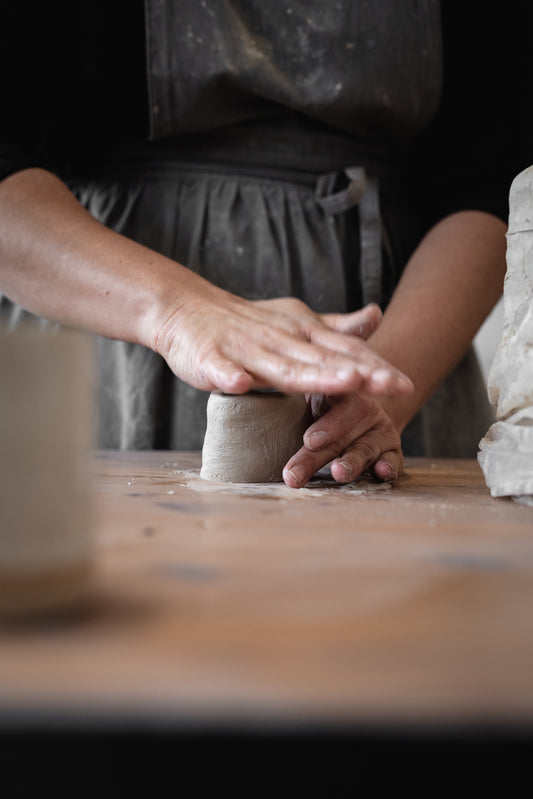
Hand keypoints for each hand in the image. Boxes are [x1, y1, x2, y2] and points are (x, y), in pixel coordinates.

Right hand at [154, 279, 412, 398]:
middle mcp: (278, 340)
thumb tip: (376, 316)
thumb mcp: (295, 322)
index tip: (405, 383)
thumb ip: (334, 327)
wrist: (186, 310)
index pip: (342, 352)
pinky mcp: (209, 359)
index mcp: (299, 333)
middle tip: (392, 385)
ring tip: (344, 382)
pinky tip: (239, 384)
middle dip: (358, 374)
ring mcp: (243, 350)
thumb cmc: (246, 323)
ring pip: (281, 366)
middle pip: (322, 361)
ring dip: (311, 375)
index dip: (374, 367)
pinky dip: (228, 376)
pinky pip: (219, 369)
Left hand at [282, 392, 402, 487]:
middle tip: (298, 473)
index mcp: (337, 389)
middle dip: (319, 456)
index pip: (333, 403)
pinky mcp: (391, 449)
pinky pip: (394, 458)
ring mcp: (379, 429)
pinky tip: (383, 472)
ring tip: (339, 473)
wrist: (357, 406)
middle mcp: (363, 407)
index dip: (326, 423)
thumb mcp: (305, 391)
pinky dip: (390, 466)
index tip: (309, 440)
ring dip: (354, 462)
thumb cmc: (319, 402)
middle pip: (342, 432)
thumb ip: (284, 388)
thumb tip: (238, 384)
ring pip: (366, 446)